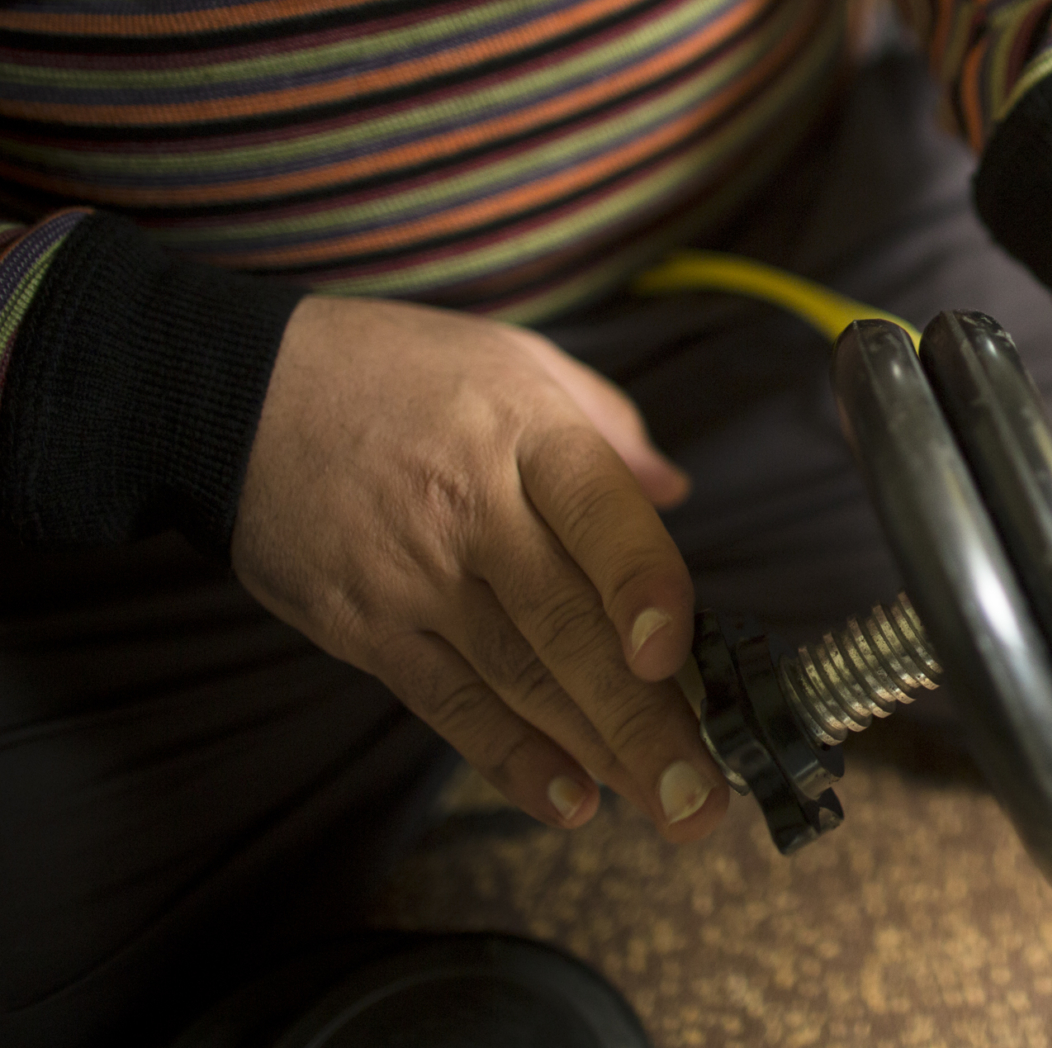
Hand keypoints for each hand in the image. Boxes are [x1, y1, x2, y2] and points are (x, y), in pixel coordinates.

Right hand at [231, 296, 729, 838]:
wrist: (233, 393)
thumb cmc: (395, 370)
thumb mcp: (513, 359)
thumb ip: (604, 425)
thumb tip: (674, 491)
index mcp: (526, 434)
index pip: (598, 515)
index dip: (641, 585)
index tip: (677, 654)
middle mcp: (472, 510)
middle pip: (567, 623)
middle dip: (642, 716)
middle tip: (703, 793)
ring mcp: (414, 577)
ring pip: (518, 677)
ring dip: (598, 750)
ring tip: (668, 806)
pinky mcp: (363, 628)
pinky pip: (447, 703)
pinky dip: (510, 757)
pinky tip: (569, 800)